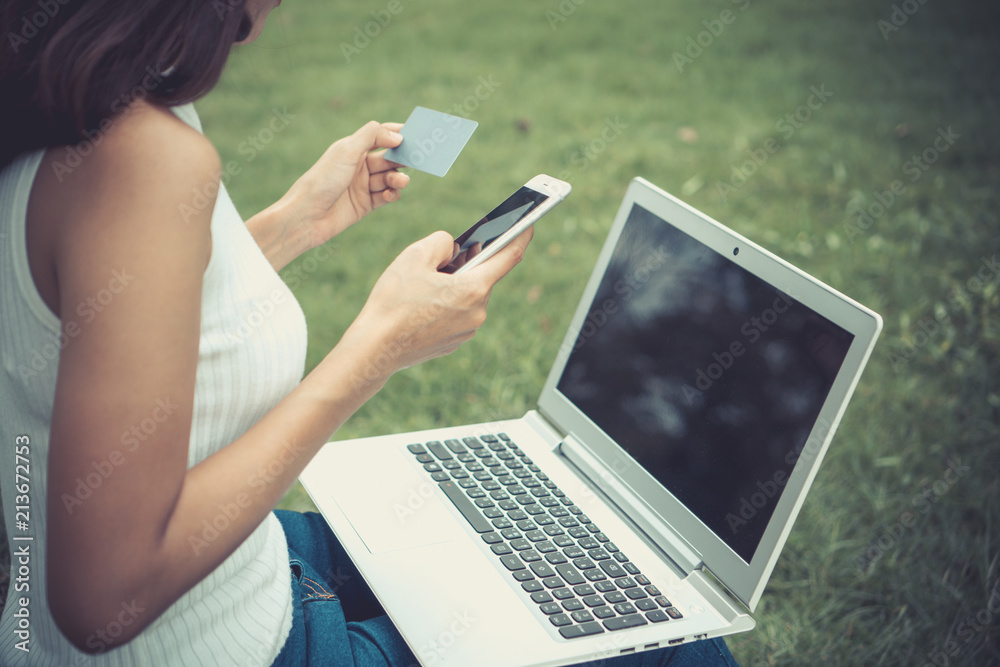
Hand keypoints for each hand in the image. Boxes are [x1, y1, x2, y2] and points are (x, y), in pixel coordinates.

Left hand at [284, 120, 409, 250]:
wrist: (307, 216)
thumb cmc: (323, 180)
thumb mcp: (347, 151)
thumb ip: (373, 137)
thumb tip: (398, 136)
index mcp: (353, 148)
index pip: (380, 135)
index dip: (398, 133)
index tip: (416, 134)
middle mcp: (358, 165)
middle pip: (389, 157)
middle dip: (403, 158)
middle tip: (418, 159)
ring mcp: (362, 185)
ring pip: (389, 177)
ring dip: (398, 178)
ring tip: (400, 182)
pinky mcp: (365, 204)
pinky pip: (386, 196)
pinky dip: (391, 194)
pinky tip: (389, 195)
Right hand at [340, 226, 533, 383]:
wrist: (375, 349)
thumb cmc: (393, 302)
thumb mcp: (415, 255)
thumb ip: (442, 242)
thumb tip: (454, 249)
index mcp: (474, 289)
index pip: (509, 256)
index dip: (521, 236)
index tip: (529, 224)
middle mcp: (478, 312)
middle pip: (483, 277)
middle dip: (468, 264)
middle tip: (447, 256)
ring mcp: (468, 331)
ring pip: (468, 296)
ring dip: (455, 285)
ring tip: (425, 283)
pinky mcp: (455, 343)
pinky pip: (458, 314)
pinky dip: (447, 304)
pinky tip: (422, 303)